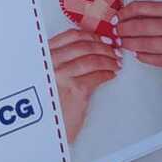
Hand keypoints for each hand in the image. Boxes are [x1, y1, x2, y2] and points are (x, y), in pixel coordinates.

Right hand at [49, 28, 119, 143]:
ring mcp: (62, 75)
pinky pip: (97, 76)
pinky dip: (107, 73)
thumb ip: (62, 59)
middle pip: (84, 46)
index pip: (71, 35)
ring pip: (92, 60)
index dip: (91, 35)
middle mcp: (51, 62)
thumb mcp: (49, 74)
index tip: (103, 39)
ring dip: (109, 60)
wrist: (48, 126)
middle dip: (104, 47)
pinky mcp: (75, 90)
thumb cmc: (49, 101)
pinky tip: (111, 74)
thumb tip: (89, 47)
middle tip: (114, 51)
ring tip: (116, 63)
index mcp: (45, 55)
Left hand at [117, 1, 161, 70]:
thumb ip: (151, 14)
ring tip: (122, 44)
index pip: (139, 8)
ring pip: (145, 45)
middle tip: (115, 33)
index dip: (123, 13)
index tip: (116, 18)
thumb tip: (123, 16)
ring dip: (129, 44)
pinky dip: (142, 57)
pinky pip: (155, 60)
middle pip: (139, 27)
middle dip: (122, 30)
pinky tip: (137, 54)